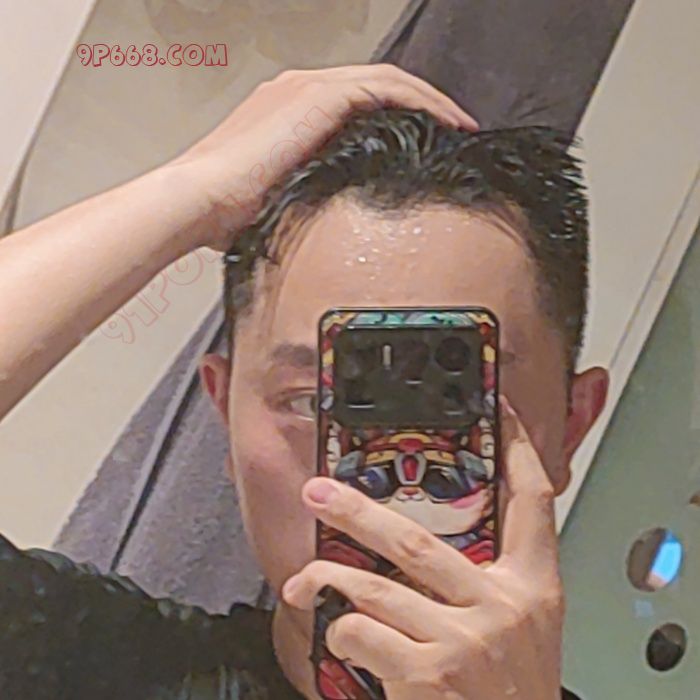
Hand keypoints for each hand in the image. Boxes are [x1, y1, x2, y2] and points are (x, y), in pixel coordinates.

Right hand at [165, 64, 477, 250]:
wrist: (199, 199)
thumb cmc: (226, 210)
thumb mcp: (277, 199)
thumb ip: (308, 193)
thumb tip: (332, 220)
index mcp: (289, 112)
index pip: (357, 104)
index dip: (397, 119)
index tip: (425, 145)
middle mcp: (300, 90)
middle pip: (378, 86)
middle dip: (421, 106)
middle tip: (453, 131)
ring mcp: (308, 88)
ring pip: (387, 81)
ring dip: (429, 100)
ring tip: (459, 125)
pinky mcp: (317, 96)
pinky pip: (385, 88)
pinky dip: (420, 101)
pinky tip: (445, 123)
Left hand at [282, 397, 563, 699]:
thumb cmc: (512, 695)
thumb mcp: (523, 630)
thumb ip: (489, 583)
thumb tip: (423, 542)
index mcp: (534, 589)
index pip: (534, 501)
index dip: (518, 449)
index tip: (500, 411)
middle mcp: (502, 607)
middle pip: (418, 539)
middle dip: (357, 512)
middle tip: (318, 492)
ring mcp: (465, 641)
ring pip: (377, 587)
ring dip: (330, 577)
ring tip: (303, 577)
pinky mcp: (429, 675)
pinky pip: (363, 632)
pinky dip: (341, 630)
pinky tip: (340, 635)